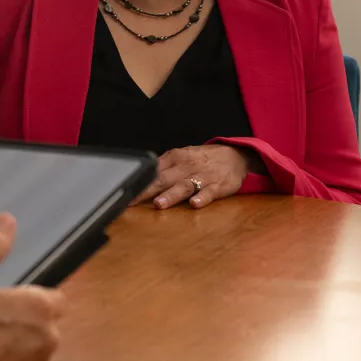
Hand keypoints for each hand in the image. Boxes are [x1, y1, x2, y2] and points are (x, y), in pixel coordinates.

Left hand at [133, 144, 261, 209]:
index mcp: (175, 157)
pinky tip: (195, 204)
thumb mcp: (181, 156)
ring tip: (159, 204)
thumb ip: (162, 166)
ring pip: (184, 186)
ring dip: (171, 195)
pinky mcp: (219, 186)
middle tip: (134, 199)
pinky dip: (203, 198)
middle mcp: (187, 166)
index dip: (139, 182)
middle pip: (164, 179)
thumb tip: (141, 177)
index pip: (153, 170)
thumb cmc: (202, 159)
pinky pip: (210, 192)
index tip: (126, 192)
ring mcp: (203, 176)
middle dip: (148, 190)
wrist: (235, 155)